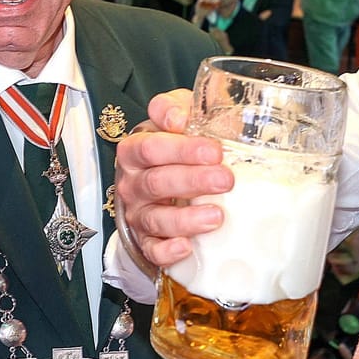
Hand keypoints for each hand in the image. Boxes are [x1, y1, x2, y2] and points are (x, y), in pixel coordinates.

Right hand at [114, 91, 231, 271]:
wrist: (164, 177)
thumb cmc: (175, 145)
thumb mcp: (178, 117)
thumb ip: (179, 107)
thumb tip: (180, 117)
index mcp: (137, 150)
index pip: (152, 147)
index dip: (182, 149)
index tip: (214, 151)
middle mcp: (133, 182)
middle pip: (157, 182)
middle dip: (192, 181)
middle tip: (225, 180)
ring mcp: (139, 213)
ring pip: (156, 218)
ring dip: (185, 218)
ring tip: (216, 216)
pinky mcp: (146, 241)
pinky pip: (151, 249)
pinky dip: (166, 251)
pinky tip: (186, 247)